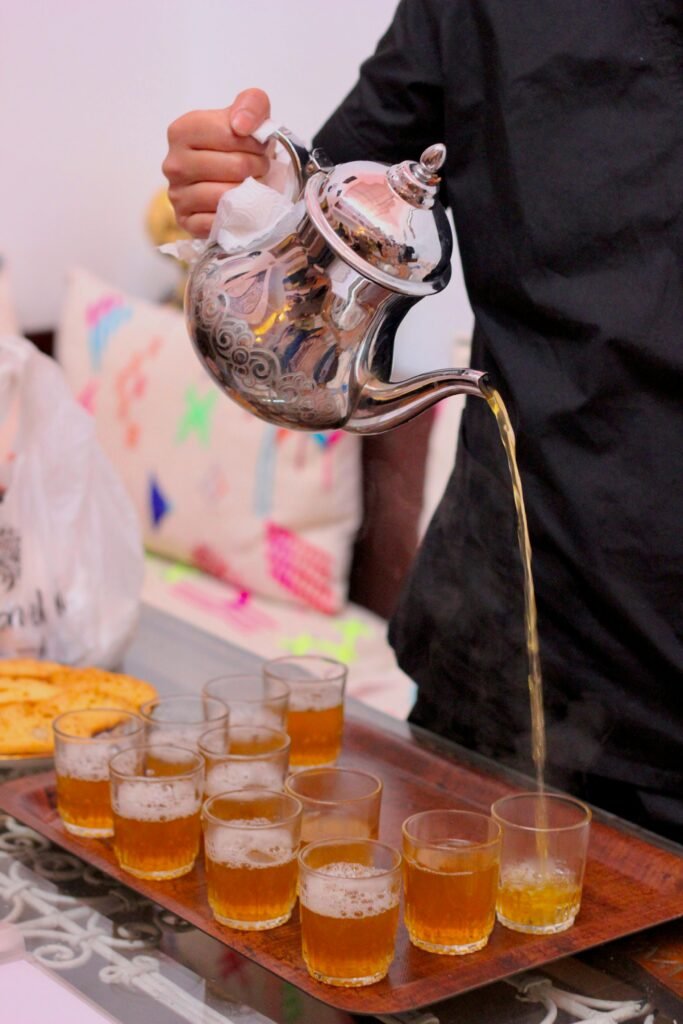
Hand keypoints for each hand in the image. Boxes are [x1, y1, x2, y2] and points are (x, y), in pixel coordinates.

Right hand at [162, 88, 271, 236]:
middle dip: (256, 168)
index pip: (231, 135)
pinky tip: (239, 208)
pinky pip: (218, 223)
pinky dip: (235, 218)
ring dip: (250, 194)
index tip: (258, 147)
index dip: (255, 143)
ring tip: (251, 185)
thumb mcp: (249, 114)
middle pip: (235, 167)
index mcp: (182, 131)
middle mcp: (173, 163)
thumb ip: (251, 104)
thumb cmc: (239, 145)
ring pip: (228, 196)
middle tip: (258, 169)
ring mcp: (177, 195)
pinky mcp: (185, 222)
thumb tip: (241, 125)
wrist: (237, 176)